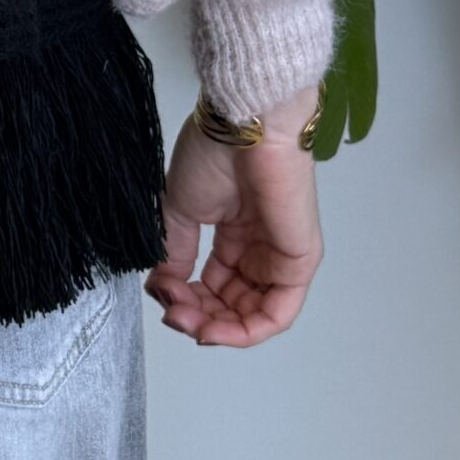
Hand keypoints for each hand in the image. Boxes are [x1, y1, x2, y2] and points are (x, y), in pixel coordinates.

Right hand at [145, 84, 323, 346]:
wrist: (244, 128)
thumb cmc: (214, 155)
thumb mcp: (181, 208)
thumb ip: (175, 252)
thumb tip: (163, 288)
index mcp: (234, 234)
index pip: (213, 285)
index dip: (186, 299)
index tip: (160, 296)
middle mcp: (259, 250)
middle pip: (230, 305)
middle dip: (197, 317)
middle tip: (172, 314)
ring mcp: (280, 258)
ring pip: (251, 315)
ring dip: (215, 327)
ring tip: (186, 318)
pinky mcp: (298, 264)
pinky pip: (276, 314)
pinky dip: (244, 331)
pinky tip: (214, 329)